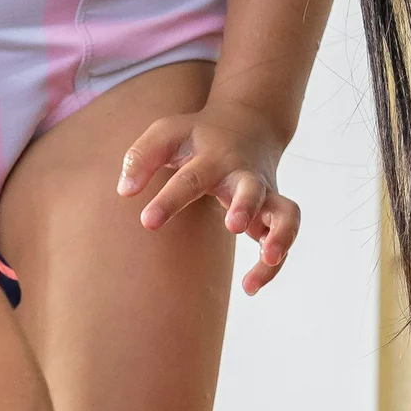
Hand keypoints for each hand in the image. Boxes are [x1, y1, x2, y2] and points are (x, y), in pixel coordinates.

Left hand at [119, 99, 298, 292]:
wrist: (248, 123)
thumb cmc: (197, 135)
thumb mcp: (166, 133)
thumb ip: (141, 158)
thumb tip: (124, 191)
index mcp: (212, 157)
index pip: (190, 178)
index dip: (169, 200)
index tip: (147, 222)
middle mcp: (243, 175)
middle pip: (251, 189)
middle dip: (245, 205)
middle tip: (233, 226)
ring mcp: (265, 193)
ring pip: (286, 212)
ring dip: (281, 234)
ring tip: (267, 258)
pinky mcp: (275, 211)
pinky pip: (285, 237)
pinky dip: (274, 263)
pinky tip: (251, 286)